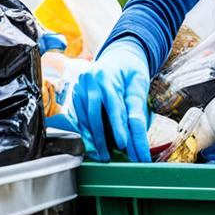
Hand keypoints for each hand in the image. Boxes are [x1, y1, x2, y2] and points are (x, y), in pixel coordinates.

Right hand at [70, 38, 151, 161]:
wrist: (117, 58)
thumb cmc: (130, 72)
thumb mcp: (139, 84)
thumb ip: (136, 106)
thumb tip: (137, 131)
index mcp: (107, 75)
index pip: (113, 106)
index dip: (118, 127)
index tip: (123, 144)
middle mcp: (89, 81)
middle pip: (94, 115)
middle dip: (102, 139)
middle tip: (109, 157)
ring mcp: (79, 88)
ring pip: (84, 118)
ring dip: (92, 139)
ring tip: (101, 154)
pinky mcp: (75, 95)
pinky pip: (78, 118)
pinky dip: (85, 132)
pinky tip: (92, 144)